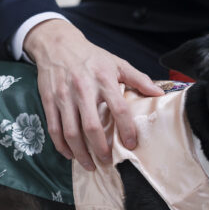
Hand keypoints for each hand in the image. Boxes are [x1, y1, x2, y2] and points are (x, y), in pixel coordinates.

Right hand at [23, 19, 162, 170]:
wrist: (58, 44)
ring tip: (90, 165)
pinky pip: (54, 129)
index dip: (126, 129)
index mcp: (104, 80)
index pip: (119, 109)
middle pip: (92, 127)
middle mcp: (83, 90)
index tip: (132, 144)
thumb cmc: (91, 56)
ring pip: (71, 133)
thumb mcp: (117, 63)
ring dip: (81, 153)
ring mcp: (64, 97)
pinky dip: (62, 146)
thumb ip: (139, 79)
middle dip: (101, 149)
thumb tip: (159, 93)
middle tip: (108, 161)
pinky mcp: (49, 101)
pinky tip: (70, 155)